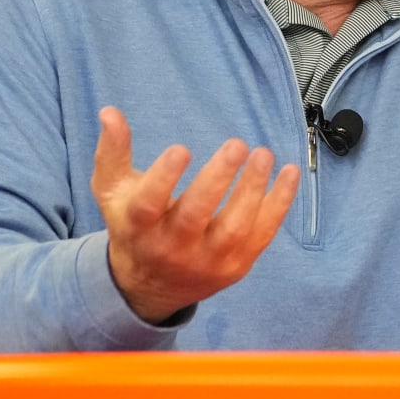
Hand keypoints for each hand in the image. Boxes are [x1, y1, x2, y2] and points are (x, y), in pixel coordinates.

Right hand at [90, 106, 299, 323]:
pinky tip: (289, 173)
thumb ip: (112, 153)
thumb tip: (110, 112)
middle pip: (194, 217)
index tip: (181, 149)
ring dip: (252, 191)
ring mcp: (207, 260)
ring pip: (233, 228)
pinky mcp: (237, 265)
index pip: (148, 205)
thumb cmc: (134, 226)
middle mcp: (172, 248)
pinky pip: (262, 234)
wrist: (151, 286)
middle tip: (236, 144)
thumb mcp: (113, 192)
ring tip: (263, 155)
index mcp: (139, 227)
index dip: (164, 178)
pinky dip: (279, 204)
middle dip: (216, 180)